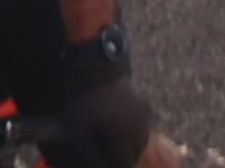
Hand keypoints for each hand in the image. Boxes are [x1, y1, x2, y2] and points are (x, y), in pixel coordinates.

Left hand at [46, 77, 162, 167]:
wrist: (93, 66)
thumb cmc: (82, 101)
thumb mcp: (78, 132)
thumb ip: (90, 157)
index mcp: (125, 134)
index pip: (122, 165)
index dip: (110, 167)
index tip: (97, 161)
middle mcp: (140, 126)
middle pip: (132, 157)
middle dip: (119, 160)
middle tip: (102, 155)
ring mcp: (145, 115)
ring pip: (139, 145)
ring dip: (127, 149)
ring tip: (108, 144)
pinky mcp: (146, 106)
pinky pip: (142, 130)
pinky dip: (131, 135)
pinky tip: (116, 131)